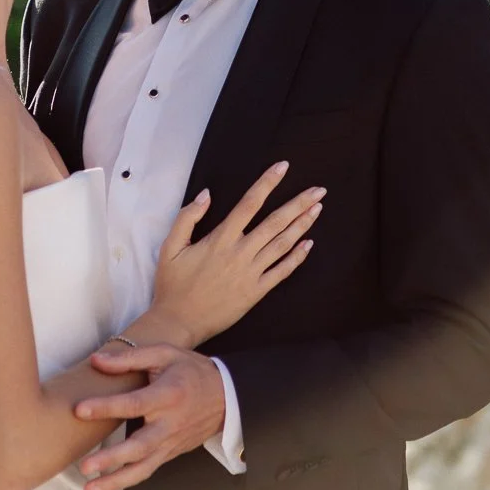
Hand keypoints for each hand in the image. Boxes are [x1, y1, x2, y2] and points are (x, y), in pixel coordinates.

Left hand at [75, 344, 227, 489]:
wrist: (227, 395)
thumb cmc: (191, 371)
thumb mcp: (165, 353)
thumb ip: (129, 358)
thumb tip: (96, 360)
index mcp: (167, 396)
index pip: (133, 404)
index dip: (106, 407)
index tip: (79, 410)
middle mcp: (169, 424)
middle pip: (139, 447)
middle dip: (111, 459)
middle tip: (85, 466)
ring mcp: (171, 443)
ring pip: (143, 468)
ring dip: (115, 482)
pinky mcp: (171, 453)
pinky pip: (148, 469)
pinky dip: (127, 481)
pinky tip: (106, 488)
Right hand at [152, 163, 323, 346]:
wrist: (179, 321)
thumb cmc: (172, 285)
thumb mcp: (170, 247)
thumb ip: (187, 218)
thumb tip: (206, 194)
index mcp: (220, 239)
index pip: (249, 203)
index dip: (267, 183)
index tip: (283, 167)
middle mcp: (240, 253)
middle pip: (275, 222)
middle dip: (298, 204)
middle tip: (318, 190)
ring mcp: (250, 273)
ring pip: (282, 244)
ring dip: (302, 225)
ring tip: (318, 209)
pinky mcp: (255, 291)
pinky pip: (281, 272)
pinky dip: (296, 258)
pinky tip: (308, 244)